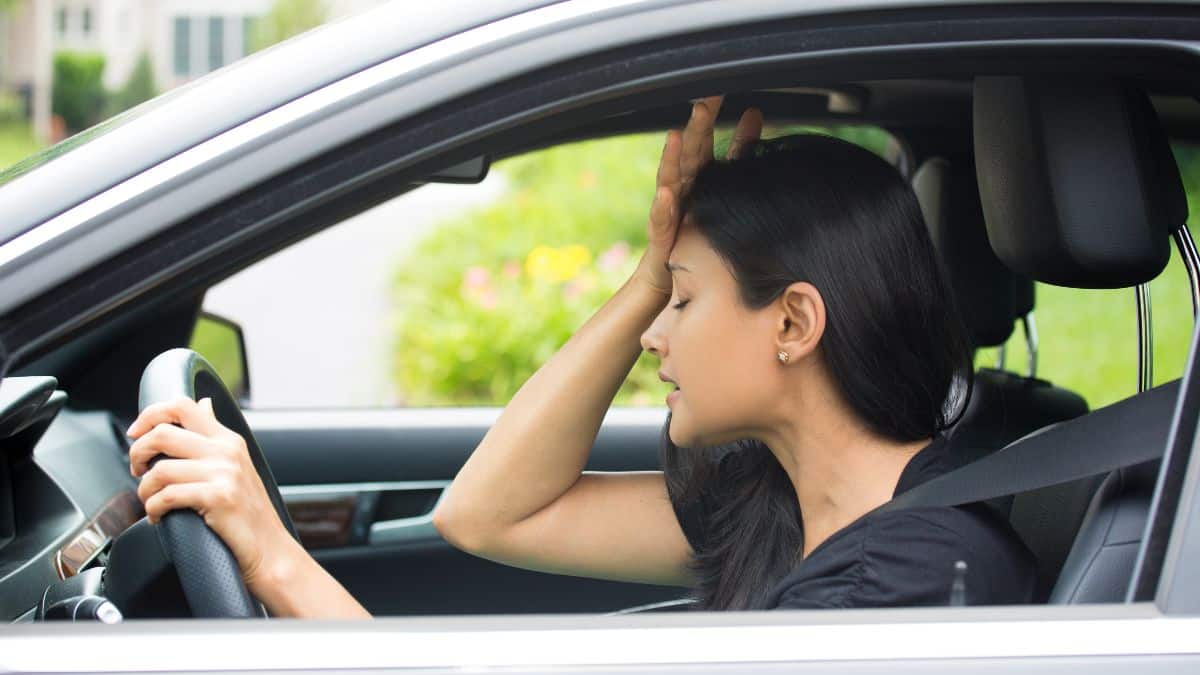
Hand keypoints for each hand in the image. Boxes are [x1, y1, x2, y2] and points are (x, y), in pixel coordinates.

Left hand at [127, 397, 298, 597]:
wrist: (270, 551)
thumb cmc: (248, 515)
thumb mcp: (236, 466)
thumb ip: (214, 437)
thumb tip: (203, 405)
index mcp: (229, 440)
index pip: (183, 406)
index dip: (151, 414)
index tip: (136, 432)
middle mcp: (227, 451)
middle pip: (163, 433)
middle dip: (137, 452)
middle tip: (137, 470)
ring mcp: (224, 473)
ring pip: (159, 469)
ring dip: (144, 490)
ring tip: (150, 501)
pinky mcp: (217, 497)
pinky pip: (166, 496)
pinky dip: (153, 510)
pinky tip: (158, 517)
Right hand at [634, 95, 763, 295]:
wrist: (671, 271)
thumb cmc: (697, 229)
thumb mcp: (723, 186)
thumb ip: (738, 153)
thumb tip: (756, 114)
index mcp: (698, 176)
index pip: (707, 141)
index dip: (713, 118)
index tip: (720, 92)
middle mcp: (683, 187)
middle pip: (690, 152)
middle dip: (696, 129)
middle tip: (704, 105)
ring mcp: (670, 208)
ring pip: (670, 178)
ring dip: (672, 158)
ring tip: (676, 137)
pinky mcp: (662, 233)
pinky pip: (661, 218)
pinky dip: (663, 205)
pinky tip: (666, 193)